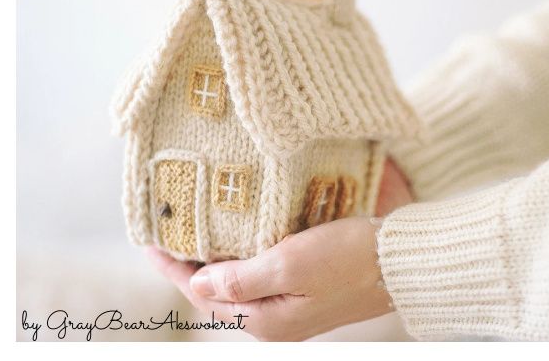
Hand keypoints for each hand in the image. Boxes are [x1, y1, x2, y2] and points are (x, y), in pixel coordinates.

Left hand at [147, 157, 412, 340]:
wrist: (398, 263)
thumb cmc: (347, 260)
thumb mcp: (289, 265)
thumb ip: (240, 279)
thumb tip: (195, 286)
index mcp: (263, 320)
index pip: (201, 295)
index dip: (173, 268)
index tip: (150, 241)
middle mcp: (272, 319)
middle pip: (215, 293)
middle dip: (189, 265)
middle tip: (168, 231)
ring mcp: (289, 306)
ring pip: (236, 284)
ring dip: (214, 260)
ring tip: (195, 230)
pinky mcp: (304, 290)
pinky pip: (258, 276)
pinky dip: (240, 257)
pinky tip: (238, 235)